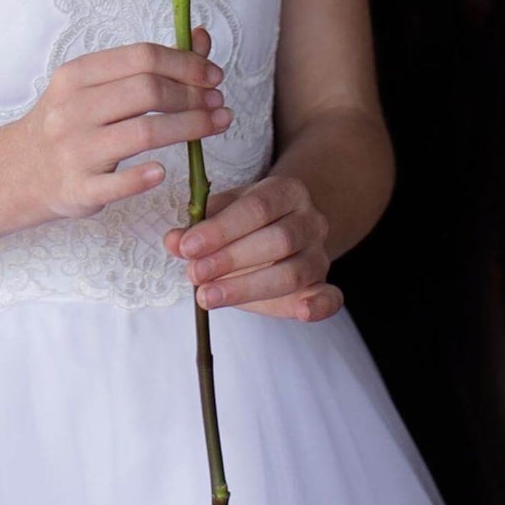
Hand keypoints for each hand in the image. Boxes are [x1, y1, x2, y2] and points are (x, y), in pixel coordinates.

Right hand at [17, 27, 232, 219]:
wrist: (18, 170)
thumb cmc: (68, 122)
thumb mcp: (96, 86)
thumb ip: (148, 65)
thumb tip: (200, 37)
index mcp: (77, 75)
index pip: (142, 57)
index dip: (186, 63)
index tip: (213, 75)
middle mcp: (73, 109)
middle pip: (147, 92)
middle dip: (193, 96)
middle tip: (218, 102)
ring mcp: (74, 150)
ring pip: (143, 133)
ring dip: (191, 127)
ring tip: (217, 124)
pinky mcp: (78, 189)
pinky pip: (118, 184)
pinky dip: (144, 176)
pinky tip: (164, 170)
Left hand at [162, 173, 343, 321]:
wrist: (288, 225)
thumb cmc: (247, 221)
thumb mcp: (225, 212)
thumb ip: (200, 226)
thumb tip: (173, 240)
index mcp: (286, 191)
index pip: (257, 207)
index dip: (222, 229)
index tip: (187, 247)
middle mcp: (310, 220)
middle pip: (278, 240)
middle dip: (231, 259)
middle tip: (194, 274)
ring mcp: (320, 253)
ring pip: (294, 272)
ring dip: (248, 288)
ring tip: (208, 297)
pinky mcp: (323, 284)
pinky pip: (331, 296)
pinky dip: (320, 306)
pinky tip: (302, 313)